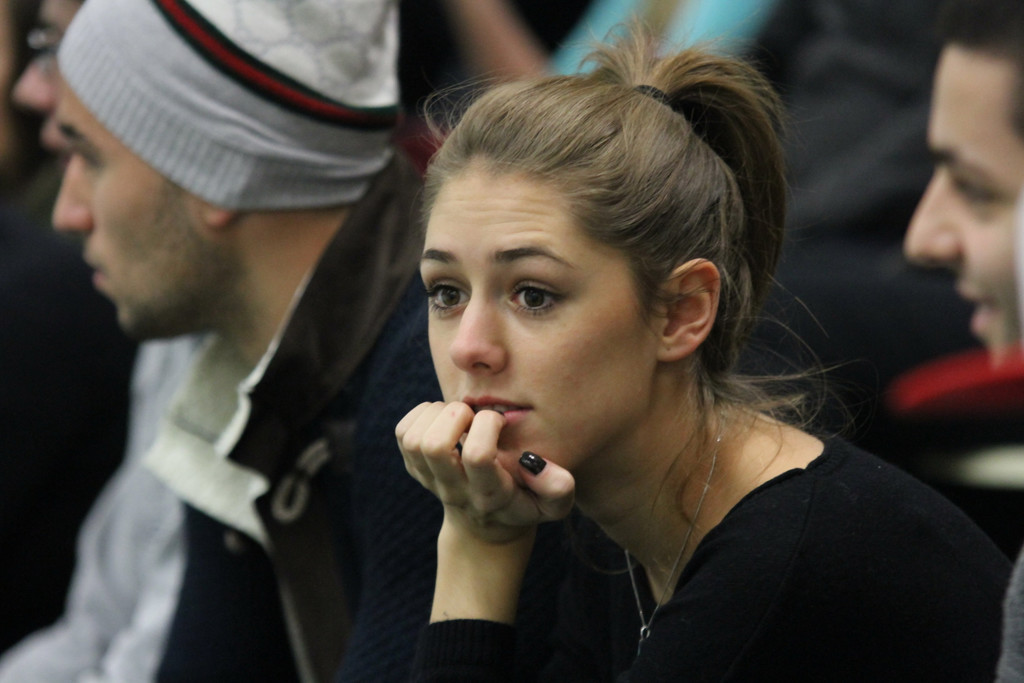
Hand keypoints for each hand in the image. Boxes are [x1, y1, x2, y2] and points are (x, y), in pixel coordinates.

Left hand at [396, 401, 574, 543]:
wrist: (486, 523)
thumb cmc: (524, 503)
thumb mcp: (553, 504)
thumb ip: (558, 487)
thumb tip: (533, 462)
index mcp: (489, 494)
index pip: (477, 456)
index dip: (488, 426)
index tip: (500, 421)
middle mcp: (454, 489)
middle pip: (434, 446)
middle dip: (454, 415)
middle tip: (472, 414)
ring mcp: (430, 480)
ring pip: (414, 438)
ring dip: (437, 413)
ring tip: (459, 416)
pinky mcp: (414, 467)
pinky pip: (403, 433)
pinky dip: (421, 415)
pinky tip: (444, 419)